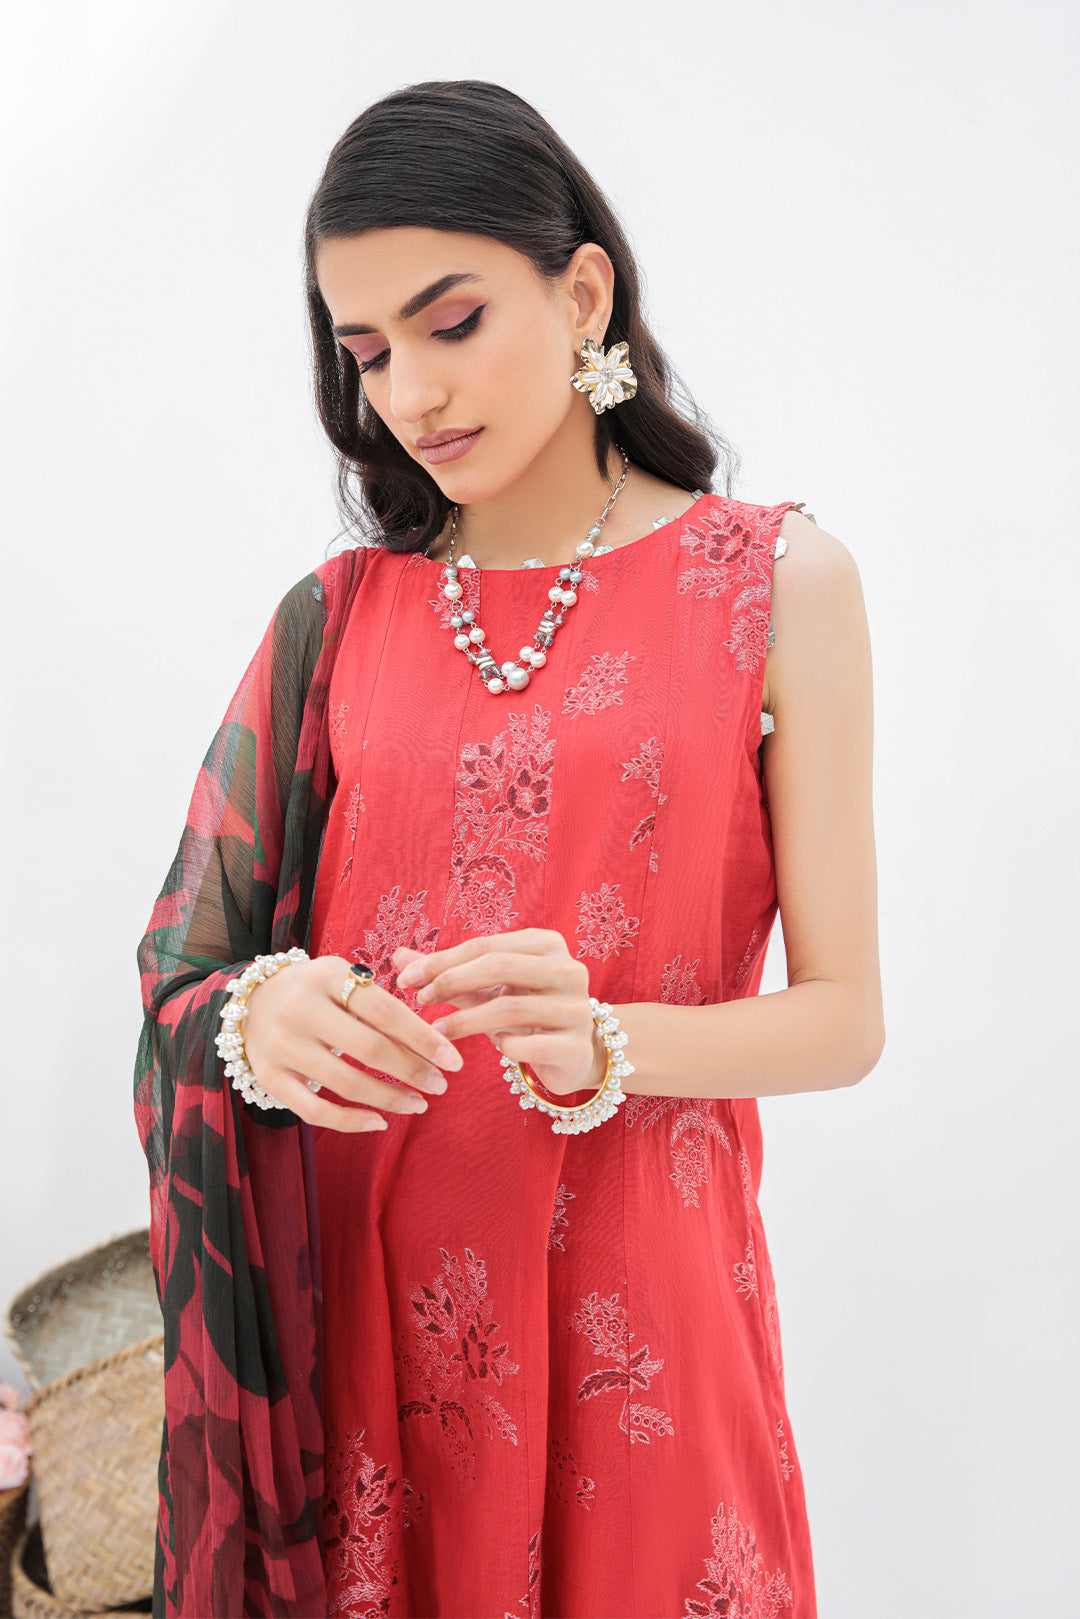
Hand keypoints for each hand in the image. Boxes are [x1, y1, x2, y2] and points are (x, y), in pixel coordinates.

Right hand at [242, 954, 463, 1131]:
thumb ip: (383, 998)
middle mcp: (300, 1010)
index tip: (455, 1061)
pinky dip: (351, 1122)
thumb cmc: (316, 990)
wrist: (250, 1000)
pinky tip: (380, 1122)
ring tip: (419, 1104)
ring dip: (390, 1099)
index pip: (386, 1011)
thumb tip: (437, 1034)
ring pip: (345, 1083)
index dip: (424, 1039)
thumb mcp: (343, 976)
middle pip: (369, 1049)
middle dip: (413, 1071)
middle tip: (441, 1085)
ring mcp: (281, 1046)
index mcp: (327, 976)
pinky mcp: (270, 1077)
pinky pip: (315, 1110)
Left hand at [393, 929, 605, 1098]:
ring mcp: (577, 1008)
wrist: (575, 1052)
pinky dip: (505, 1046)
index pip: (486, 945)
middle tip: (421, 999)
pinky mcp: (577, 1045)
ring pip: (512, 1007)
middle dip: (452, 981)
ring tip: (438, 1031)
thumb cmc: (523, 1011)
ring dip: (466, 1019)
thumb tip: (398, 957)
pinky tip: (494, 1048)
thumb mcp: (486, 987)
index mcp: (546, 944)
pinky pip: (532, 1044)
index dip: (443, 960)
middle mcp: (568, 969)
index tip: (408, 978)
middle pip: (500, 966)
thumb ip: (447, 971)